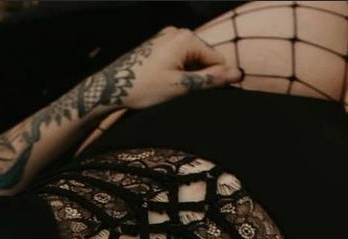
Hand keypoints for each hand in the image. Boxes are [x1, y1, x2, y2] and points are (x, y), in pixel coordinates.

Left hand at [103, 26, 240, 112]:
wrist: (109, 88)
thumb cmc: (144, 89)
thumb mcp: (180, 87)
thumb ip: (210, 80)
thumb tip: (238, 74)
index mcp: (187, 38)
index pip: (217, 60)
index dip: (214, 81)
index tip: (200, 97)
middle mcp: (177, 32)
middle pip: (203, 59)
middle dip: (198, 78)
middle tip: (179, 95)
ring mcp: (165, 38)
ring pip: (189, 61)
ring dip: (186, 77)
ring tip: (168, 90)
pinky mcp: (156, 46)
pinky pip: (176, 60)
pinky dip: (175, 73)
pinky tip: (161, 85)